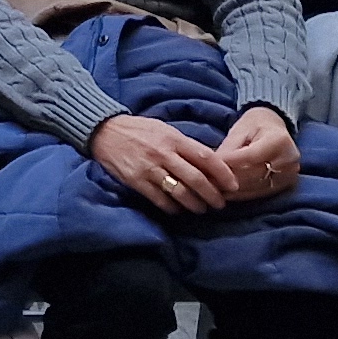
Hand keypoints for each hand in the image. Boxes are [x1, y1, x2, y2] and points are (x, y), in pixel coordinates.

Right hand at [88, 114, 238, 214]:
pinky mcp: (137, 181)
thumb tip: (207, 162)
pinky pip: (160, 200)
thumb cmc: (138, 129)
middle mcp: (164, 154)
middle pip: (196, 179)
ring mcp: (150, 169)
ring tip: (201, 209)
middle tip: (220, 204)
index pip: (206, 157)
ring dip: (195, 205)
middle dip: (213, 195)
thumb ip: (184, 145)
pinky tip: (178, 209)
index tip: (233, 186)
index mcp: (174, 138)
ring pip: (180, 193)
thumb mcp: (164, 129)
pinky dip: (173, 208)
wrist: (104, 131)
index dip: (223, 174)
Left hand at [212, 107, 300, 202]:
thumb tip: (214, 168)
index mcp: (279, 140)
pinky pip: (262, 193)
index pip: (251, 156)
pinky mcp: (287, 185)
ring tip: (215, 189)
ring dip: (235, 190)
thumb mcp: (240, 130)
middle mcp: (289, 159)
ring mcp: (290, 174)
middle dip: (230, 179)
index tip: (212, 168)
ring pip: (258, 187)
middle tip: (209, 182)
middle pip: (255, 174)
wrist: (275, 128)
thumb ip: (229, 149)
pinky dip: (244, 194)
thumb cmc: (255, 125)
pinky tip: (229, 194)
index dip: (231, 164)